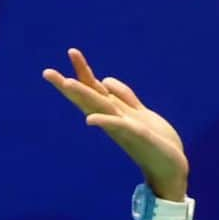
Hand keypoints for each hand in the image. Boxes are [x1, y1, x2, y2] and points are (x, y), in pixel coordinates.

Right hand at [43, 48, 188, 198]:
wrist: (171, 168)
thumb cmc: (155, 142)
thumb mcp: (139, 112)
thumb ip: (123, 97)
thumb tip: (105, 80)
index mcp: (116, 113)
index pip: (94, 88)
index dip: (82, 71)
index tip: (71, 51)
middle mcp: (115, 119)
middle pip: (89, 97)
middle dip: (69, 84)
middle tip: (47, 72)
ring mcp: (125, 127)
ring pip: (100, 107)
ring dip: (83, 96)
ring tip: (66, 82)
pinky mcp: (138, 135)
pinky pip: (119, 127)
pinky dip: (104, 122)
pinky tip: (90, 120)